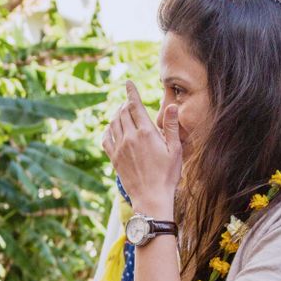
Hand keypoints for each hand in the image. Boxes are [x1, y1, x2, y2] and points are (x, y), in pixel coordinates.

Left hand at [102, 80, 181, 218]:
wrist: (151, 198)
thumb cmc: (167, 175)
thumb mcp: (175, 149)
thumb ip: (170, 126)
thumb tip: (171, 105)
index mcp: (146, 132)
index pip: (135, 105)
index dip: (131, 92)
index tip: (128, 83)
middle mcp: (130, 137)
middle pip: (123, 112)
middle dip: (126, 103)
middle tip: (130, 101)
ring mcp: (120, 148)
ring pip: (113, 123)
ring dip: (116, 115)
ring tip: (122, 112)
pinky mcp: (114, 159)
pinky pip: (105, 139)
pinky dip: (108, 130)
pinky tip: (111, 129)